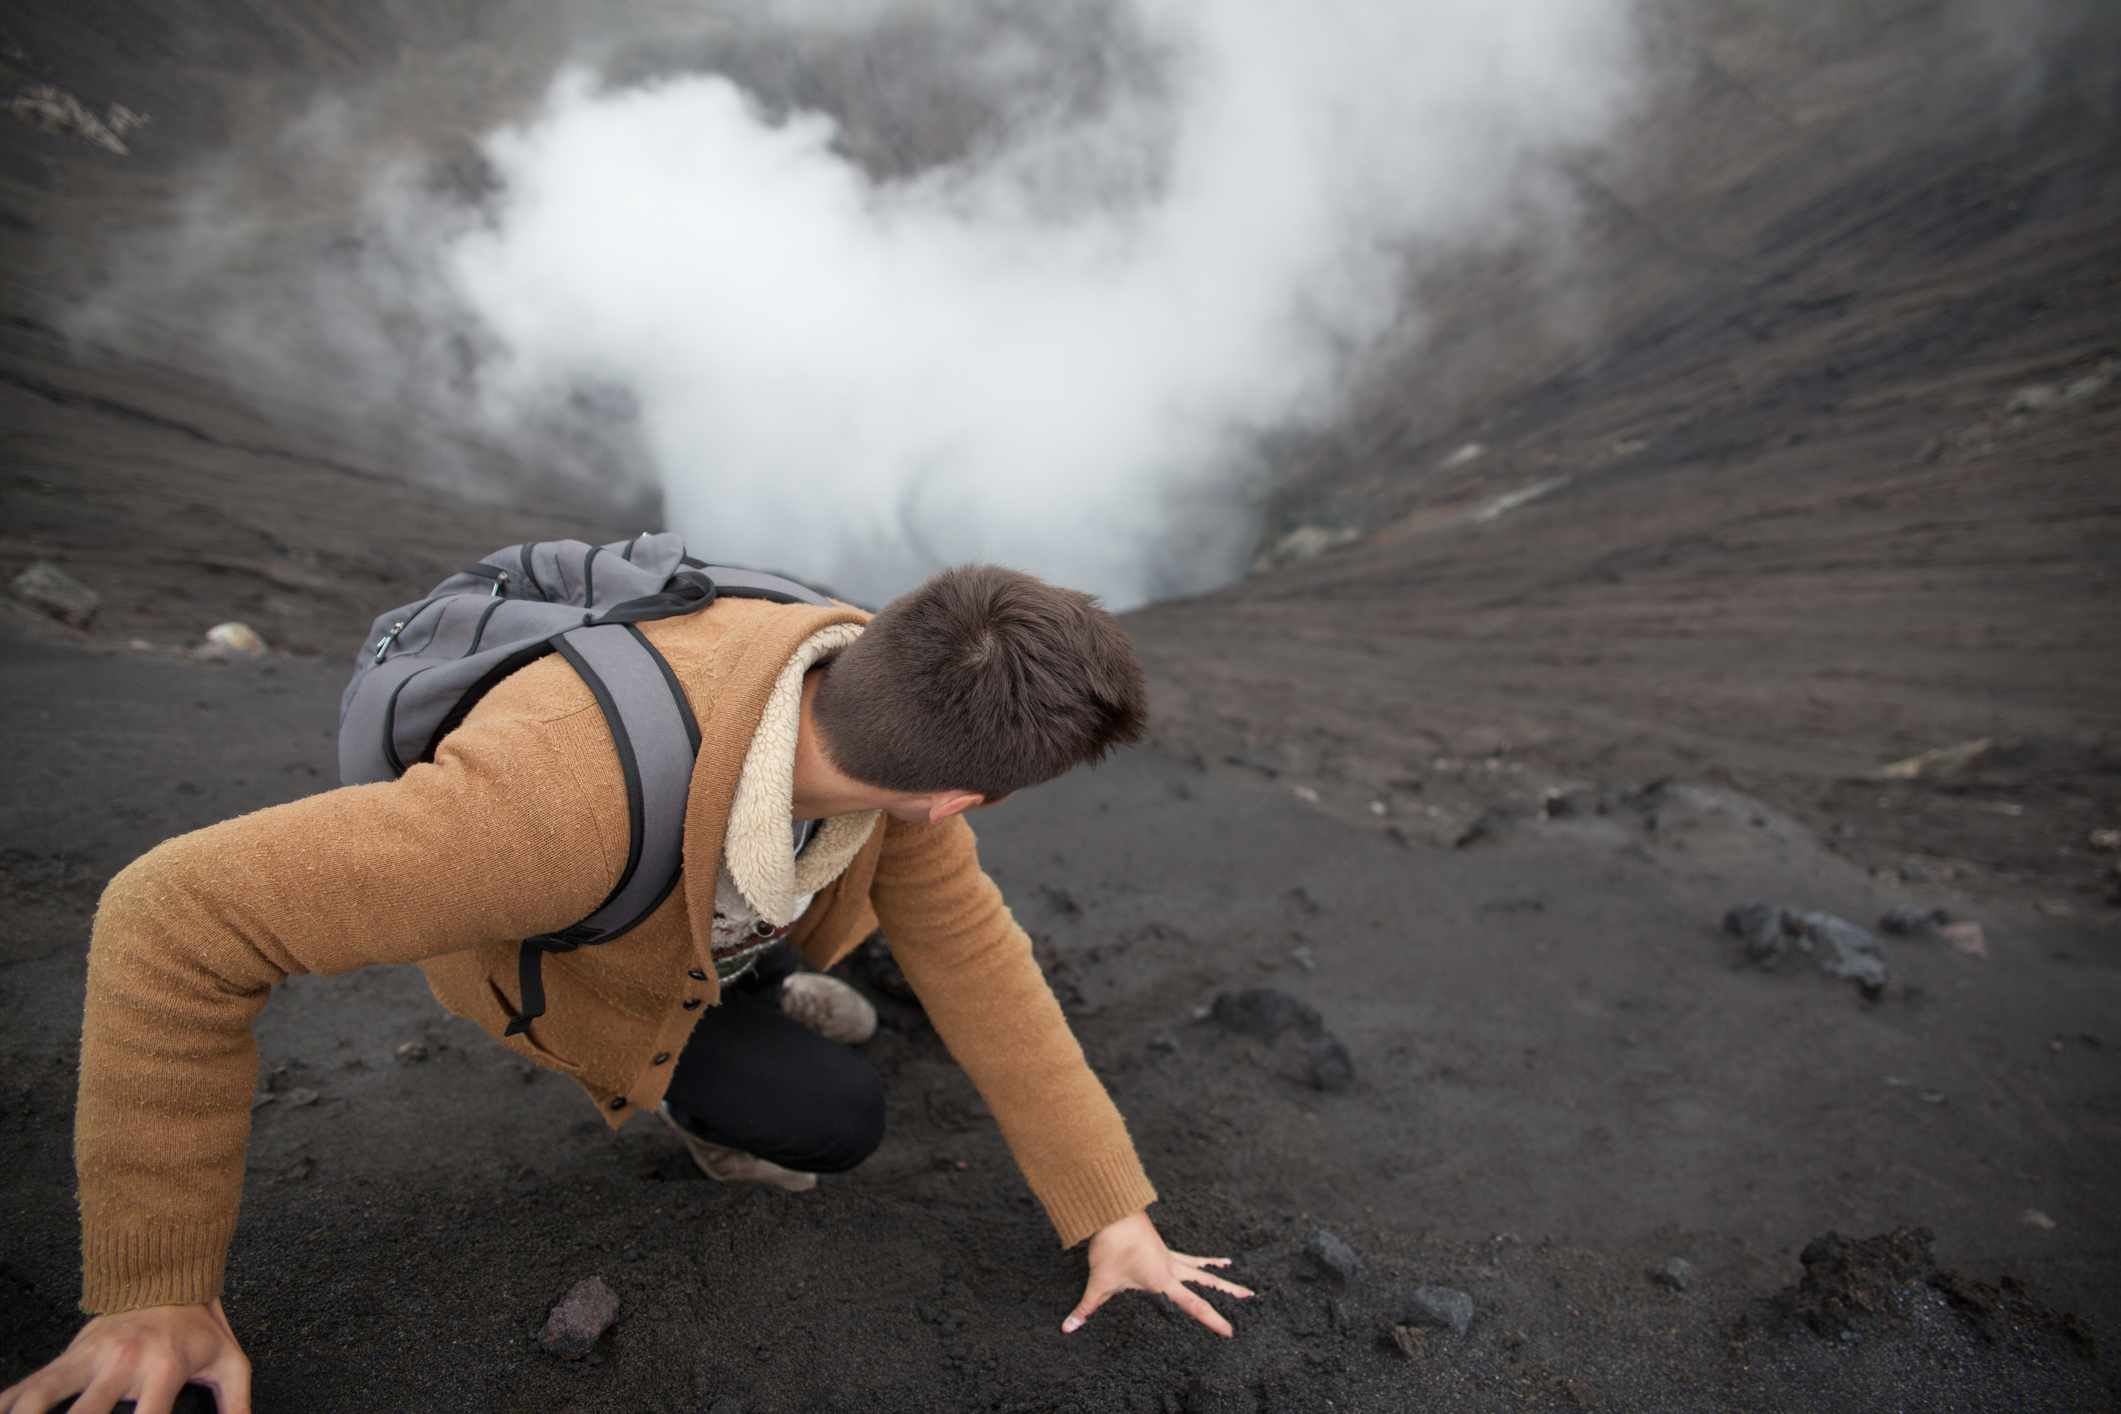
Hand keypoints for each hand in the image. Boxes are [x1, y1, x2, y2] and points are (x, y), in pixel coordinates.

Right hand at [0, 1300, 249, 1413]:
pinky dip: (10, 1405)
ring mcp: (88, 1358)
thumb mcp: (230, 1361)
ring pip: (42, 1396)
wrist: (167, 1274)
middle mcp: (122, 1364)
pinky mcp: (66, 1354)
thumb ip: (236, 1403)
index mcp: (164, 1370)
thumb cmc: (197, 1327)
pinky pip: (28, 1384)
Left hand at [1062, 1211, 1251, 1338]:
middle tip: (1251, 1296)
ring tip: (1236, 1274)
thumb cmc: (1110, 1246)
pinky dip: (1201, 1260)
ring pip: (1199, 1268)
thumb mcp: (1098, 1282)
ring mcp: (1168, 1255)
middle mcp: (1171, 1268)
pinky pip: (1187, 1257)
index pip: (1194, 1305)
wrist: (1111, 1210)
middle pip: (1206, 1283)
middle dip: (1229, 1292)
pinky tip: (1213, 1259)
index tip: (1230, 1332)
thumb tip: (1068, 1328)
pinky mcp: (1161, 1247)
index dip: (1213, 1319)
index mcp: (1163, 1280)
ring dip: (1218, 1274)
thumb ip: (1086, 1308)